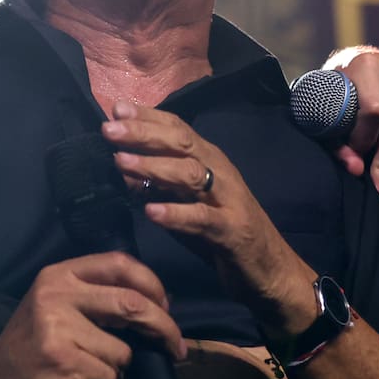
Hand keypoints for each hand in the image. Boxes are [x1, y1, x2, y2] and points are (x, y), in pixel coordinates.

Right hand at [0, 252, 182, 378]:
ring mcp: (56, 328)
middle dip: (164, 328)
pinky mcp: (59, 362)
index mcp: (59, 274)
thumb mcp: (55, 306)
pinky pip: (108, 378)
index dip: (152, 283)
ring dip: (119, 371)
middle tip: (176, 348)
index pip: (119, 263)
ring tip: (93, 374)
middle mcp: (56, 294)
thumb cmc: (30, 346)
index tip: (167, 306)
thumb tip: (160, 303)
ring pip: (122, 352)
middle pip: (131, 303)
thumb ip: (97, 297)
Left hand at [102, 102, 315, 340]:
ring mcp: (227, 199)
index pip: (178, 129)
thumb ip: (158, 184)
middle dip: (144, 133)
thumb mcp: (187, 203)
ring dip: (154, 166)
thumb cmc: (222, 232)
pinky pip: (202, 218)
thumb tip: (121, 164)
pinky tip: (151, 212)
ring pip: (190, 174)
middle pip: (181, 143)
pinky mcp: (231, 230)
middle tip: (109, 130)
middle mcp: (220, 172)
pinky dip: (176, 213)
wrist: (270, 269)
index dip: (148, 117)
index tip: (115, 108)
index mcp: (209, 161)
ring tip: (121, 162)